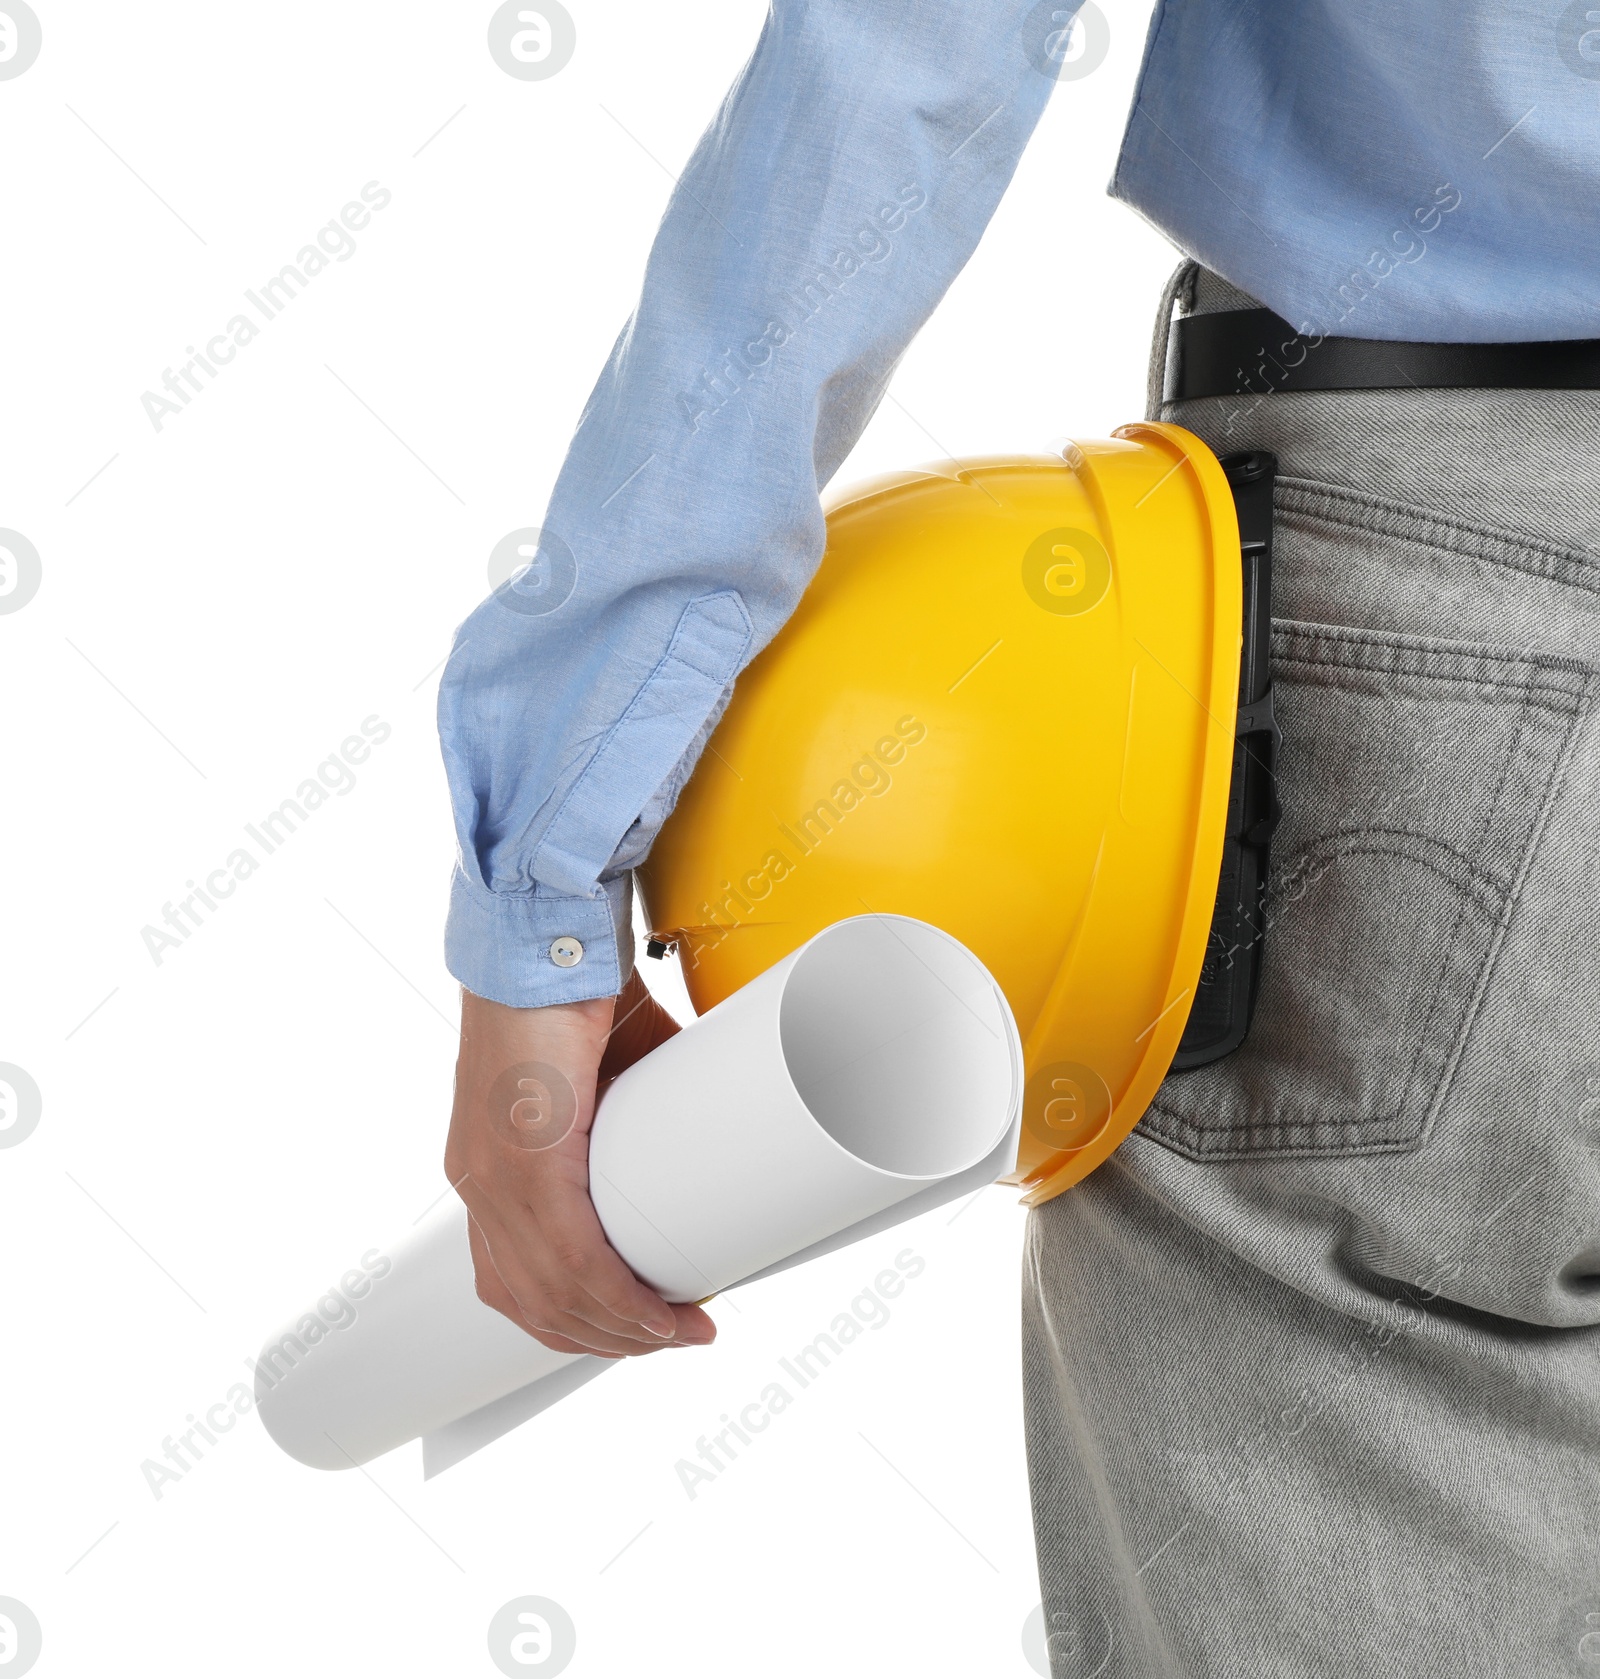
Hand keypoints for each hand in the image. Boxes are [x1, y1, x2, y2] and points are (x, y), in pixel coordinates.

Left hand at [445, 968, 717, 1357]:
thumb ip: (638, 1112)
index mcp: (487, 1168)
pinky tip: (654, 1316)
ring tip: (679, 1333)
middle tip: (672, 1340)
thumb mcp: (603, 1074)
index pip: (516, 1281)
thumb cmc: (571, 989)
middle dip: (608, 1339)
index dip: (574, 1321)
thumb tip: (699, 1126)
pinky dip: (618, 1298)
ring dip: (623, 1329)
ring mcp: (493, 1175)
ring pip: (553, 1294)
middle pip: (533, 1303)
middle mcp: (477, 1182)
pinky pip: (569, 1258)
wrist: (546, 936)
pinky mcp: (524, 1159)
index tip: (634, 1331)